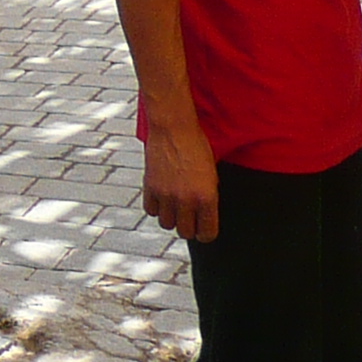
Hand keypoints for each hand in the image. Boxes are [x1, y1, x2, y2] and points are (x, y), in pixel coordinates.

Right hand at [142, 120, 221, 240]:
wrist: (174, 127)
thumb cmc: (197, 148)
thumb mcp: (211, 175)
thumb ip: (207, 198)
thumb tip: (202, 217)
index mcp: (207, 197)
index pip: (207, 234)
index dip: (206, 233)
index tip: (203, 228)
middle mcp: (187, 199)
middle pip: (185, 233)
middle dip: (188, 227)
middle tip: (188, 218)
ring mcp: (166, 194)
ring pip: (166, 224)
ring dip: (170, 218)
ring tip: (174, 206)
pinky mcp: (150, 186)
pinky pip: (151, 210)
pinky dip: (155, 207)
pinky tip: (161, 198)